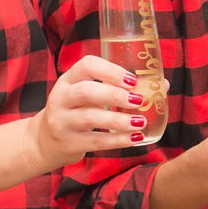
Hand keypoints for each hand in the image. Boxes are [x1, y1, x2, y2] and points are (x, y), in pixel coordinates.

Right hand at [26, 54, 151, 170]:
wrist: (44, 141)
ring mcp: (61, 121)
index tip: (132, 79)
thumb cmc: (78, 110)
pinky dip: (118, 140)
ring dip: (119, 120)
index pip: (87, 65)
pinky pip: (95, 141)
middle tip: (138, 100)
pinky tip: (135, 138)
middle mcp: (61, 97)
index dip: (110, 70)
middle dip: (115, 95)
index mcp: (69, 79)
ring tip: (140, 121)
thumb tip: (163, 84)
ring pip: (91, 118)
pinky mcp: (68, 142)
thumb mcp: (88, 94)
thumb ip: (119, 88)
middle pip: (86, 91)